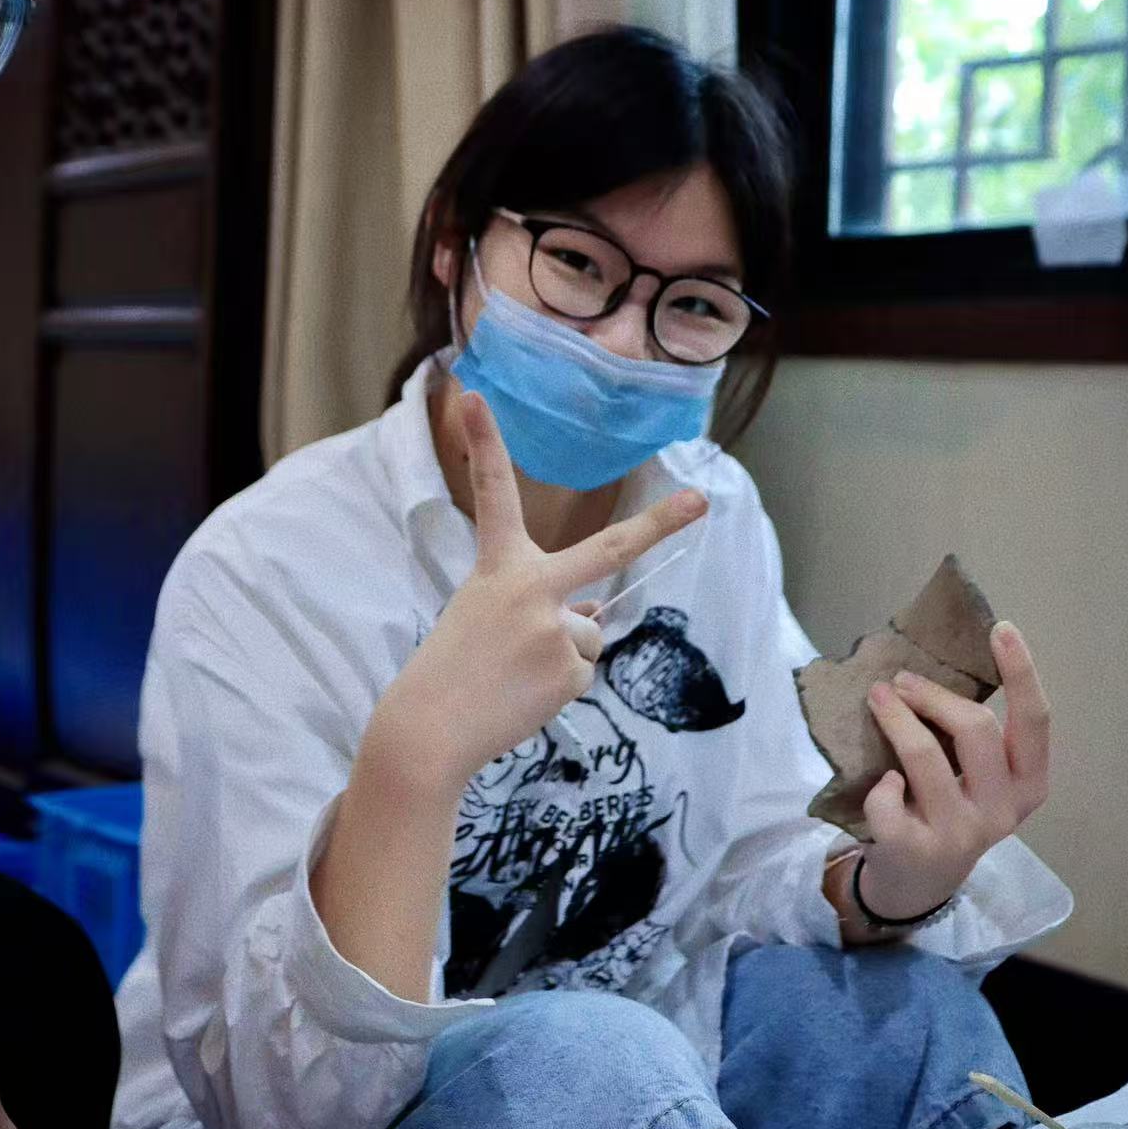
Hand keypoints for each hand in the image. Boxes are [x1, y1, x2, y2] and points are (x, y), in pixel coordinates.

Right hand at [370, 390, 707, 788]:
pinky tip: (525, 695)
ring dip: (562, 657)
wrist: (428, 730)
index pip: (493, 495)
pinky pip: (584, 671)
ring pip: (588, 634)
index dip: (484, 443)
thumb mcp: (485, 618)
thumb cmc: (450, 672)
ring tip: (515, 676)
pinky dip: (560, 687)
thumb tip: (594, 617)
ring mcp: (556, 626)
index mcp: (498, 567)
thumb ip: (541, 604)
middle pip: (608, 548)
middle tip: (699, 500)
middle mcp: (532, 586)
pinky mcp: (570, 666)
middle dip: (659, 524)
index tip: (475, 398)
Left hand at [857, 620, 1050, 921]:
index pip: (1035, 722)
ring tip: (877, 697)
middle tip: (900, 679)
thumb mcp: (977, 777)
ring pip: (928, 758)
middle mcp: (1003, 810)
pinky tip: (882, 783)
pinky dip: (880, 785)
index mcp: (1027, 784)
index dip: (1022, 673)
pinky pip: (889, 801)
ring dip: (897, 719)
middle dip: (934, 694)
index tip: (1001, 627)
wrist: (917, 883)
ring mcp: (961, 834)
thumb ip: (972, 735)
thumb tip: (935, 664)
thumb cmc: (948, 810)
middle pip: (977, 729)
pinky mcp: (916, 850)